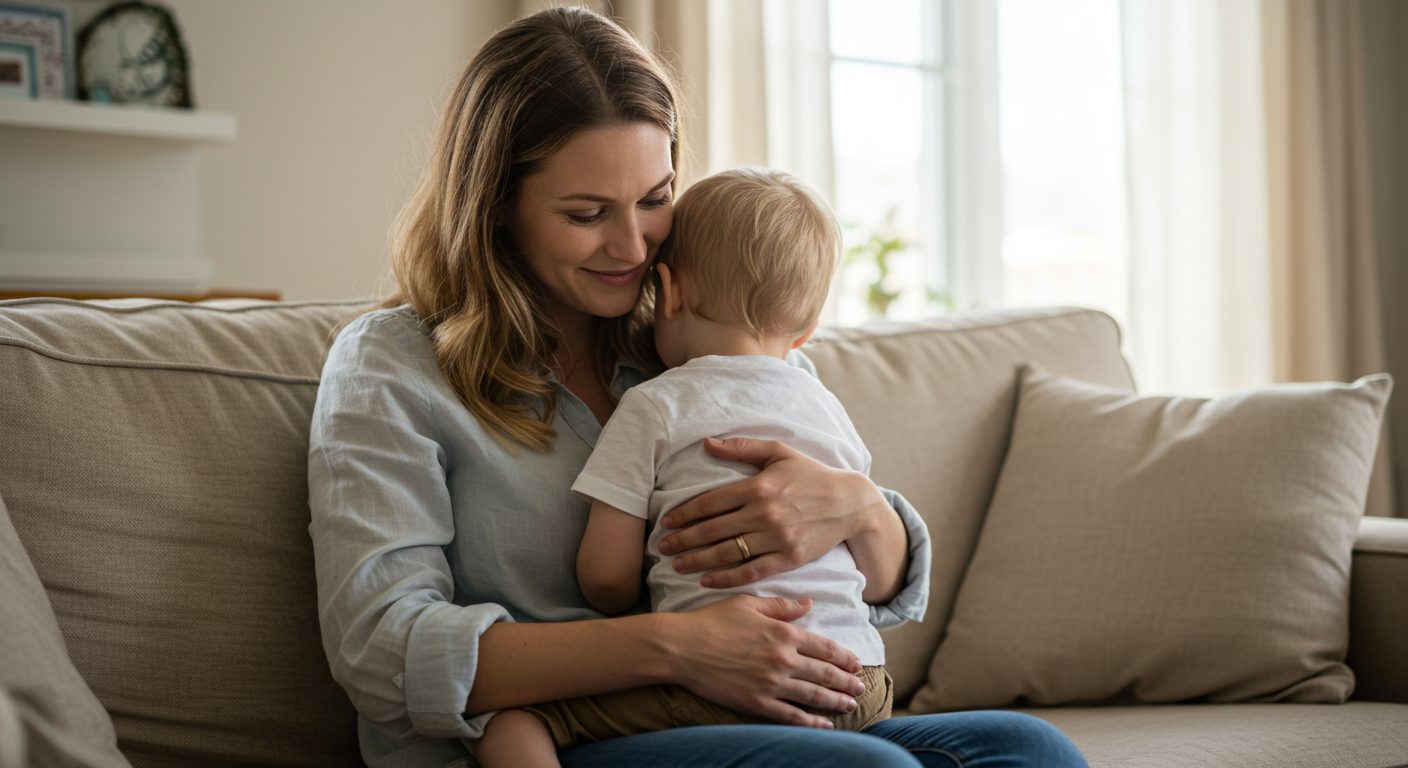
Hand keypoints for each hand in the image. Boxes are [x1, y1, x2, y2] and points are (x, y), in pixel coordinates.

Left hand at [657, 437, 887, 588]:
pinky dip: (727, 578)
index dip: (684, 513)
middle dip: (683, 540)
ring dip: (698, 560)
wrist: (850, 503)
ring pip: (728, 553)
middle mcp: (765, 514)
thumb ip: (742, 447)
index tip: (666, 522)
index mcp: (758, 486)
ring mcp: (777, 538)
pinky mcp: (789, 558)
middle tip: (662, 547)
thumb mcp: (779, 453)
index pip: (711, 502)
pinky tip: (706, 580)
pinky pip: (752, 572)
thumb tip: (707, 443)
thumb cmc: (811, 475)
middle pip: (713, 530)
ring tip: (676, 565)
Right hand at [667, 595, 864, 727]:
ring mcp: (771, 684)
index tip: (857, 663)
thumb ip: (781, 605)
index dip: (844, 656)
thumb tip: (807, 603)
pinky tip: (825, 725)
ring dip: (836, 701)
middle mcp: (783, 659)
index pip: (824, 647)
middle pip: (825, 673)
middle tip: (861, 687)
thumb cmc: (712, 621)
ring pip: (813, 696)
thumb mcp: (748, 603)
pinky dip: (811, 722)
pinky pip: (791, 716)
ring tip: (850, 705)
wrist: (681, 647)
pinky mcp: (756, 703)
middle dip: (846, 681)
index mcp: (783, 632)